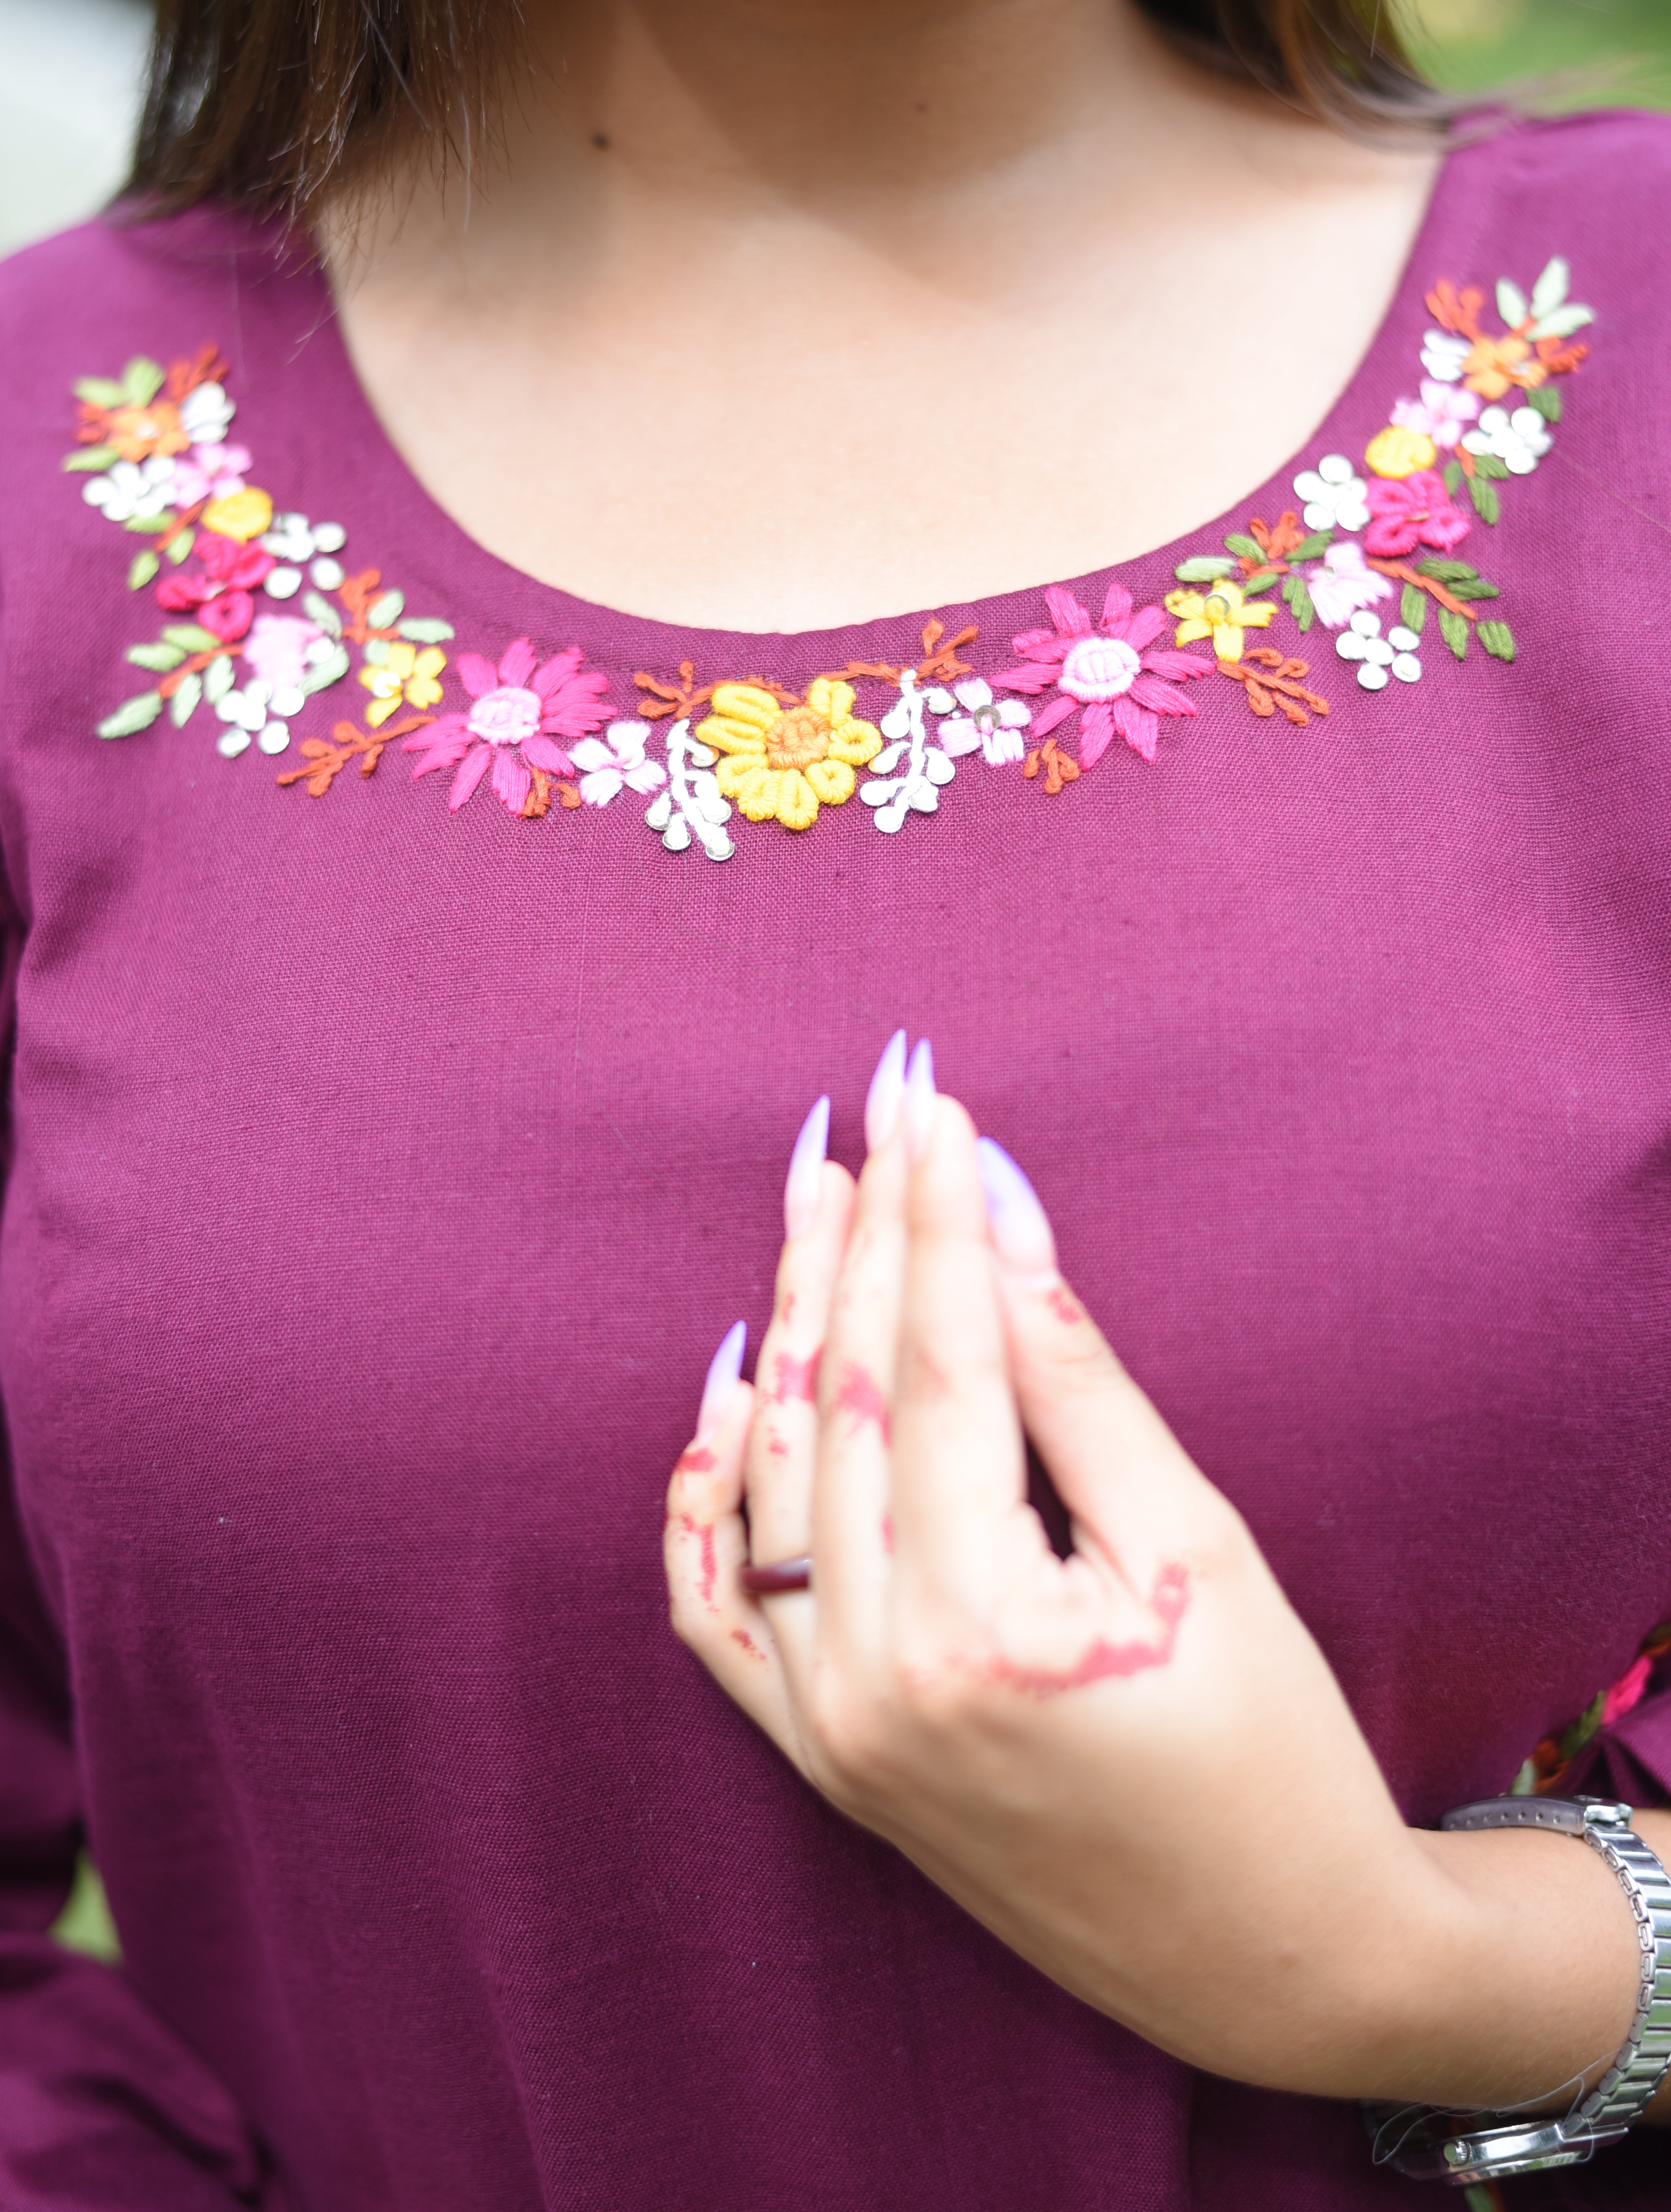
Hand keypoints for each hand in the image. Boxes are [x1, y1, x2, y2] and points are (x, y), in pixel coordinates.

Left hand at [665, 1041, 1650, 2110]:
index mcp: (984, 1630)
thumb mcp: (1198, 1549)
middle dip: (861, 1243)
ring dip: (794, 1330)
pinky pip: (718, 1608)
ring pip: (773, 1481)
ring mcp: (831, 1726)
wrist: (1267, 1955)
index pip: (938, 1366)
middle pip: (846, 1404)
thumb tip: (1001, 1219)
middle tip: (873, 1116)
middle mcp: (875, 1679)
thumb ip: (1078, 1383)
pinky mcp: (822, 1757)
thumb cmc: (1270, 1752)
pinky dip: (712, 1492)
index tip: (929, 1101)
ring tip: (817, 1206)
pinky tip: (732, 1387)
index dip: (934, 1220)